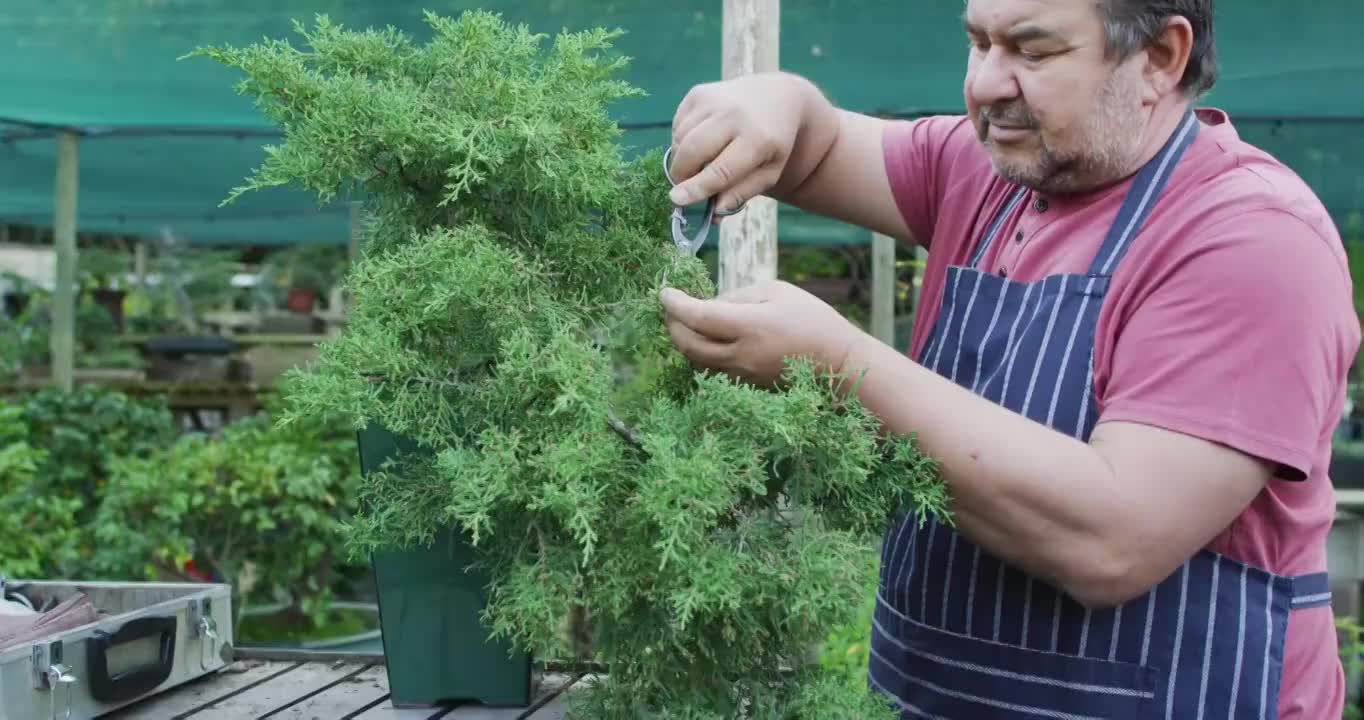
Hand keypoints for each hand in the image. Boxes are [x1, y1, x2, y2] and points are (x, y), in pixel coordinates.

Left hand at [659, 280, 866, 385]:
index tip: (663, 292)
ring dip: (685, 339)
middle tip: (670, 307)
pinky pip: (712, 369)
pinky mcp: (746, 385)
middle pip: (688, 344)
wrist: (839, 366)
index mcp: (749, 327)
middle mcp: (740, 355)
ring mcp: (742, 375)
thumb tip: (711, 304)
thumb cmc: (814, 321)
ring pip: (697, 359)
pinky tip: (707, 338)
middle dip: (672, 324)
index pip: (698, 316)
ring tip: (686, 320)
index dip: (675, 304)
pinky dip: (701, 352)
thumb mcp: (778, 292)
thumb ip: (739, 296)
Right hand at [667, 72, 813, 212]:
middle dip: (681, 174)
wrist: (775, 97)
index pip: (722, 169)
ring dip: (681, 158)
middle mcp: (734, 114)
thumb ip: (742, 193)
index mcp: (758, 139)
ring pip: (680, 138)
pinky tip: (700, 141)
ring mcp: (714, 99)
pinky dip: (681, 140)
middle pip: (693, 151)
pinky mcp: (698, 92)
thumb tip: (714, 213)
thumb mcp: (769, 172)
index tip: (677, 200)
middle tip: (682, 188)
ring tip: (698, 163)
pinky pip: (678, 125)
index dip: (697, 187)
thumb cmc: (772, 143)